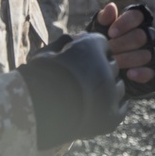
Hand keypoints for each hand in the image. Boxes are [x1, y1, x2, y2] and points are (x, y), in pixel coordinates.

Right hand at [18, 32, 127, 148]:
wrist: (33, 113)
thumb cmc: (37, 80)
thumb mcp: (47, 54)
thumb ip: (64, 44)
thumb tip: (75, 38)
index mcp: (91, 47)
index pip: (102, 46)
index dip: (90, 54)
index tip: (80, 62)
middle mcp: (105, 67)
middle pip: (111, 66)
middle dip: (99, 71)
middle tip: (82, 82)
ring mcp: (111, 93)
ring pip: (117, 87)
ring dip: (106, 90)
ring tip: (87, 97)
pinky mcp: (111, 116)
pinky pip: (120, 108)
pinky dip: (111, 108)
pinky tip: (97, 109)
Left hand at [88, 3, 154, 96]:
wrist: (106, 72)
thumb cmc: (104, 46)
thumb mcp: (100, 32)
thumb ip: (104, 19)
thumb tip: (111, 7)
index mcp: (137, 22)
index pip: (137, 15)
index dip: (124, 23)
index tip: (110, 33)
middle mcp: (149, 35)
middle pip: (140, 36)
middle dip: (122, 44)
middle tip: (108, 50)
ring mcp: (154, 53)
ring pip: (146, 54)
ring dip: (128, 59)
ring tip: (114, 63)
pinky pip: (152, 71)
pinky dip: (141, 72)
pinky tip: (129, 74)